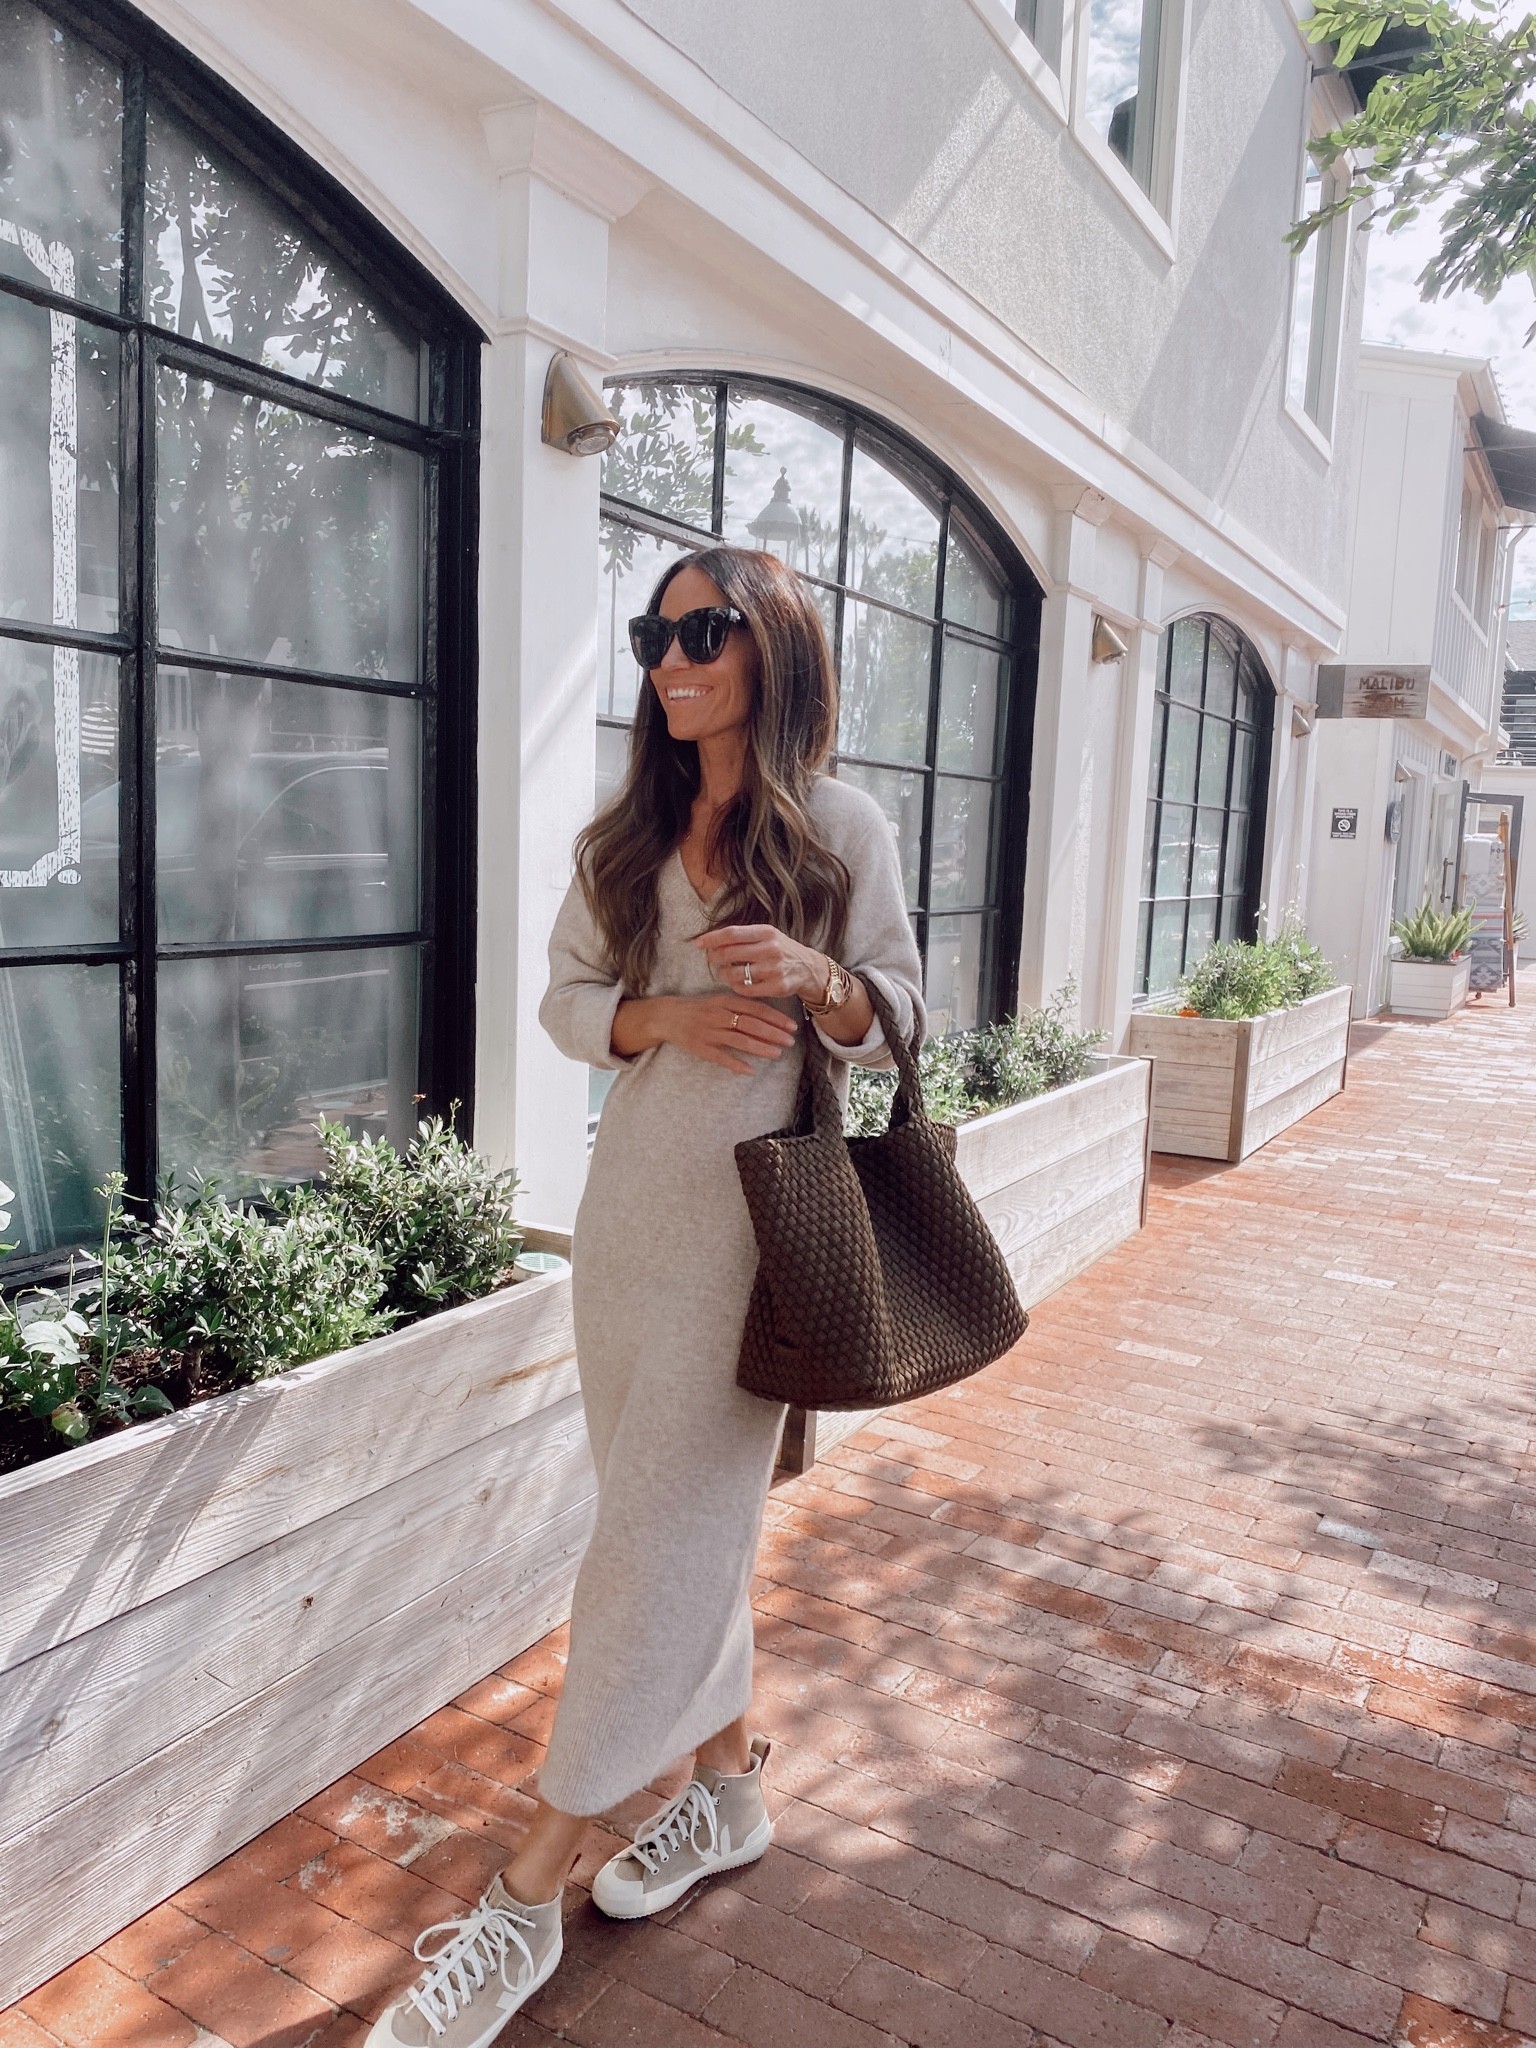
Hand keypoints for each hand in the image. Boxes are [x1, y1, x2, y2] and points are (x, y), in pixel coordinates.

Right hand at [652, 992, 800, 1074]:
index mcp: (725, 1001)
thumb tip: (768, 1018)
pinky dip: (736, 1064)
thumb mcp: (720, 1001)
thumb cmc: (699, 1008)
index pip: (756, 1009)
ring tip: (777, 1054)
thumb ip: (741, 1007)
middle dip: (773, 1033)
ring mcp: (709, 1032)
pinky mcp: (701, 1047)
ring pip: (739, 1040)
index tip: (792, 1026)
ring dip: (760, 1048)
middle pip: (751, 1025)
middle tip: (790, 1041)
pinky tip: (751, 1070)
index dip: (775, 1018)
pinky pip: (721, 1057)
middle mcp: (719, 1015)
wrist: (668, 1016)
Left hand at [691, 923, 826, 1002]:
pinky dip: (736, 987)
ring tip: (724, 972)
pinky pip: (746, 989)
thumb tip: (711, 940)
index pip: (732, 933)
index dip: (712, 939)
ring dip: (724, 974)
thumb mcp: (767, 936)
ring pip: (736, 974)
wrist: (808, 968)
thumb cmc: (781, 950)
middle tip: (711, 959)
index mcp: (767, 932)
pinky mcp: (777, 987)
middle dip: (715, 957)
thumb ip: (743, 937)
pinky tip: (736, 982)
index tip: (698, 943)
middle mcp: (771, 949)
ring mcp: (775, 969)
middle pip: (730, 954)